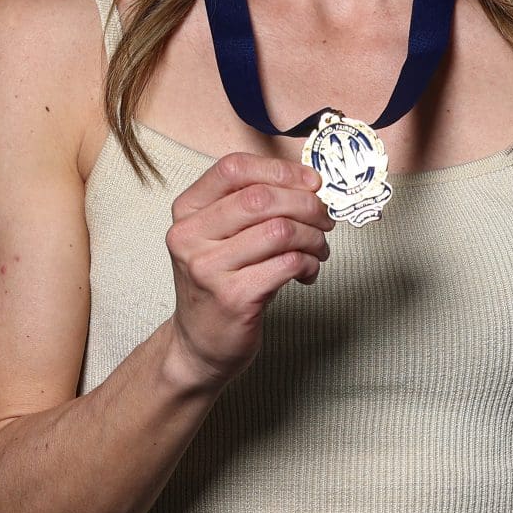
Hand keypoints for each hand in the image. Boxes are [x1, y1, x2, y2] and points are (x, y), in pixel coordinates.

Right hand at [163, 152, 333, 388]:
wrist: (200, 343)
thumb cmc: (220, 282)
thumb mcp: (221, 236)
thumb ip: (252, 204)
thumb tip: (309, 184)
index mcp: (187, 211)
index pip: (233, 168)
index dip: (280, 170)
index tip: (311, 182)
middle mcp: (190, 236)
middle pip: (261, 198)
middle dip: (307, 205)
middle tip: (325, 219)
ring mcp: (209, 268)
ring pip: (280, 230)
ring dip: (313, 237)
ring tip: (319, 249)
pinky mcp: (234, 297)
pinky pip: (288, 264)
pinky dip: (309, 263)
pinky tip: (308, 271)